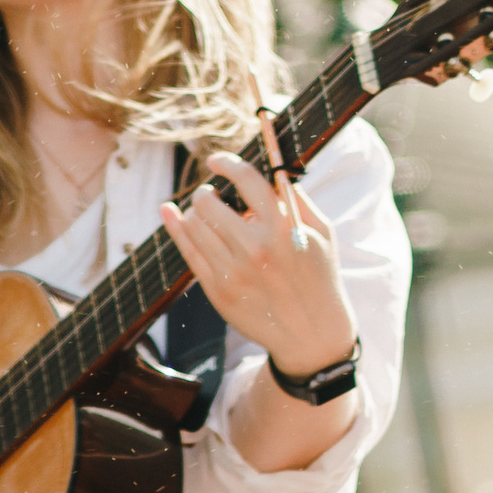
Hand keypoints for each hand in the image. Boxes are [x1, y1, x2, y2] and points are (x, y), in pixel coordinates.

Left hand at [160, 153, 358, 379]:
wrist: (311, 333)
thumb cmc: (318, 276)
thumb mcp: (321, 232)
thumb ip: (296, 198)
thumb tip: (272, 168)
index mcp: (283, 228)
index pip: (247, 180)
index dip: (227, 163)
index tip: (217, 160)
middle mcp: (255, 248)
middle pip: (210, 202)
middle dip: (207, 191)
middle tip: (212, 193)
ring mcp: (233, 272)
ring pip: (194, 224)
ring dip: (195, 211)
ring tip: (206, 212)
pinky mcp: (218, 291)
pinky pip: (187, 251)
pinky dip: (175, 226)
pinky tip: (171, 213)